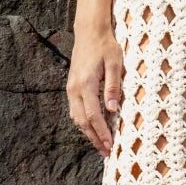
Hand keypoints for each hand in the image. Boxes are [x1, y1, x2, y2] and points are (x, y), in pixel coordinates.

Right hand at [67, 24, 123, 153]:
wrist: (89, 32)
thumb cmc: (105, 46)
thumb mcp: (115, 63)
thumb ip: (113, 86)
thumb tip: (112, 109)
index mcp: (86, 84)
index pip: (93, 115)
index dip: (101, 132)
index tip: (110, 146)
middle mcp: (74, 89)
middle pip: (82, 121)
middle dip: (94, 138)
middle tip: (107, 152)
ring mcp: (71, 88)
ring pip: (76, 118)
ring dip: (88, 133)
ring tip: (101, 145)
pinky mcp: (72, 87)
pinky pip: (75, 110)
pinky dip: (83, 123)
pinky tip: (93, 129)